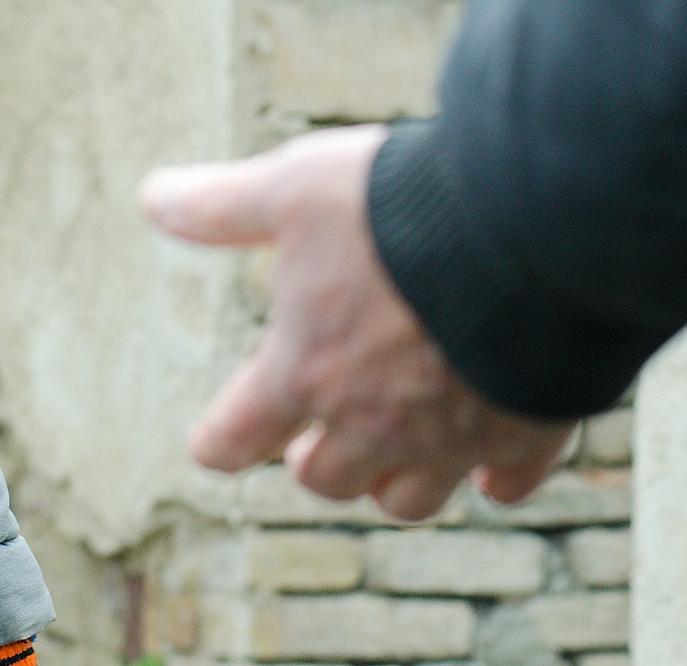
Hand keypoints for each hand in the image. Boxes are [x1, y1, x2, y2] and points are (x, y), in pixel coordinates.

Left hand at [139, 125, 574, 519]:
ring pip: (409, 499)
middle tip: (308, 442)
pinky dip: (494, 477)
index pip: (234, 438)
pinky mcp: (529, 431)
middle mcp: (374, 423)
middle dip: (312, 462)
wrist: (533, 227)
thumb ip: (223, 206)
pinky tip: (490, 463)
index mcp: (304, 373)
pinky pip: (506, 482)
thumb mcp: (294, 187)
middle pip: (326, 480)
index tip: (214, 443)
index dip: (218, 441)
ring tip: (389, 454)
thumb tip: (152, 199)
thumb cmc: (399, 207)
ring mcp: (454, 436)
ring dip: (391, 482)